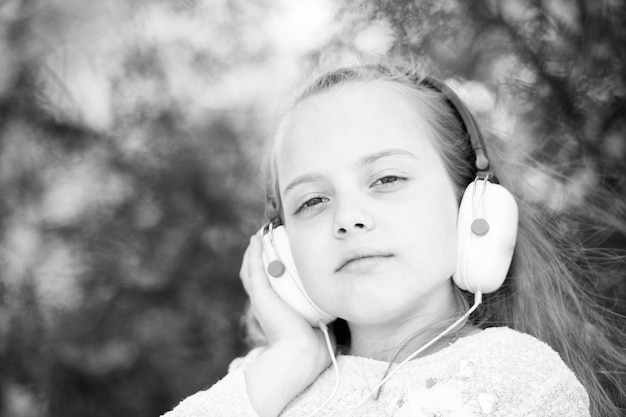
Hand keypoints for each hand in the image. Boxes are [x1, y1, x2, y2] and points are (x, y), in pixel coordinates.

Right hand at [239, 233, 332, 416]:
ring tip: (261, 235)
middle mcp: (266, 304)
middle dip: (260, 256)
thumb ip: (325, 312)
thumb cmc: (315, 346)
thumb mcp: (322, 323)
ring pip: (251, 269)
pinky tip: (257, 238)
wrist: (303, 355)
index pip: (270, 285)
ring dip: (254, 251)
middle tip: (267, 239)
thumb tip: (337, 306)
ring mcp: (261, 299)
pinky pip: (254, 268)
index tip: (281, 254)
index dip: (272, 269)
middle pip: (256, 275)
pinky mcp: (260, 295)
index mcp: (277, 311)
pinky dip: (253, 252)